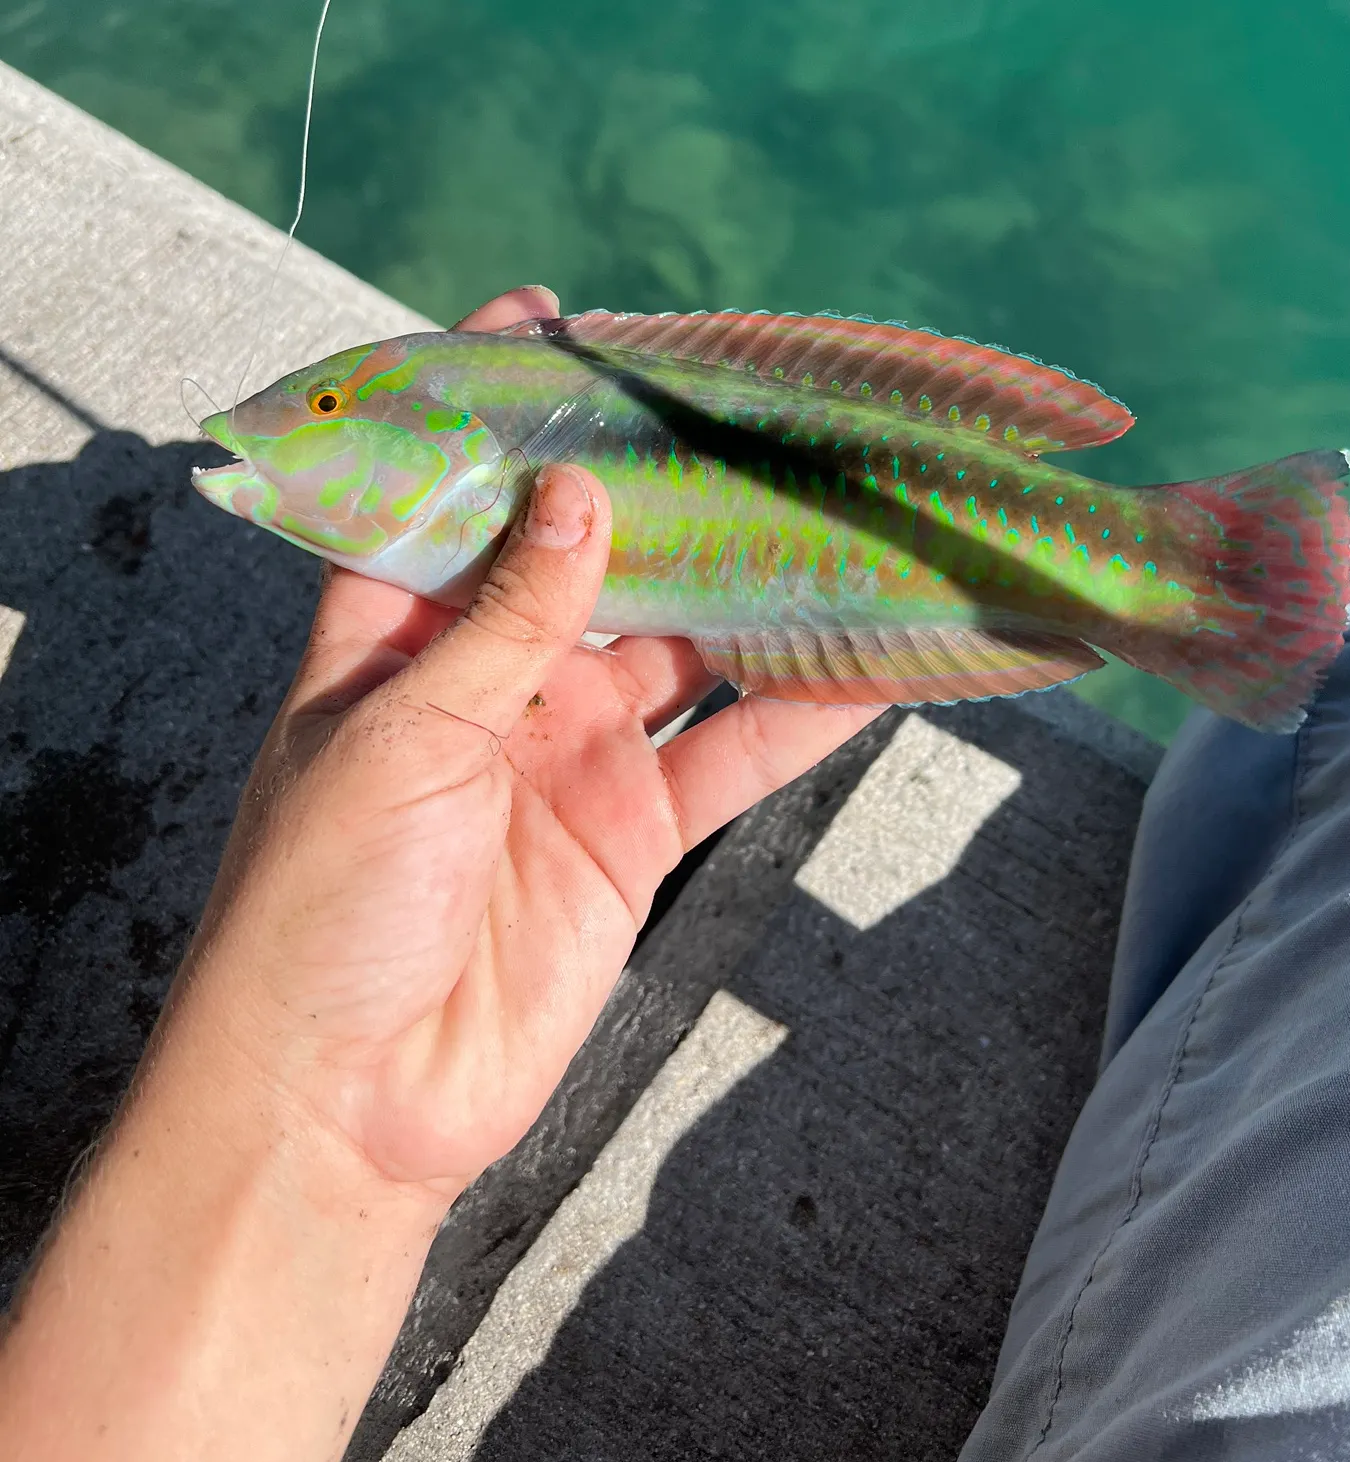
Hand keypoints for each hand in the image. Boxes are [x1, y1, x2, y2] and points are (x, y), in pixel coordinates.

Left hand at [182, 285, 882, 1199]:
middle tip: (753, 418)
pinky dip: (803, 713)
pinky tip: (873, 664)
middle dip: (667, 495)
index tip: (561, 322)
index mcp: (397, 639)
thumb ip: (504, 621)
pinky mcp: (634, 832)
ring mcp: (571, 754)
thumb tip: (577, 497)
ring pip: (685, 648)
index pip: (450, 494)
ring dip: (759, 595)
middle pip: (595, 560)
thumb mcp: (401, 736)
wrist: (357, 1098)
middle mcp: (492, 682)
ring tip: (843, 521)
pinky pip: (731, 754)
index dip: (497, 410)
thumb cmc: (323, 908)